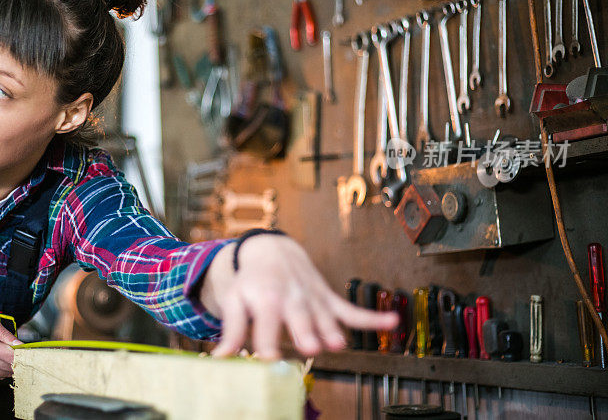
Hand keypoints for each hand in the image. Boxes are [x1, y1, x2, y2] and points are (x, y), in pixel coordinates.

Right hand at [0, 302, 22, 381]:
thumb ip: (5, 334)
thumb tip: (22, 345)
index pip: (13, 358)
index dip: (26, 355)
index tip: (34, 350)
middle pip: (10, 368)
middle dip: (20, 360)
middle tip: (23, 349)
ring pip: (3, 374)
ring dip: (9, 366)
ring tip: (7, 351)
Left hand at [201, 234, 398, 359]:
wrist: (271, 250)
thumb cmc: (251, 281)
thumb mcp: (235, 301)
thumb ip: (232, 331)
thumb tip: (219, 360)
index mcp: (265, 299)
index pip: (265, 326)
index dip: (265, 343)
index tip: (266, 359)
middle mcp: (292, 298)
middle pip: (300, 320)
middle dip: (306, 332)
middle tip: (310, 347)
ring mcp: (313, 299)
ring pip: (326, 318)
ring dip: (333, 329)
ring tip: (338, 342)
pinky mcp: (328, 300)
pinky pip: (351, 309)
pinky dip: (372, 317)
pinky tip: (391, 321)